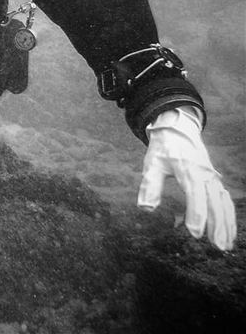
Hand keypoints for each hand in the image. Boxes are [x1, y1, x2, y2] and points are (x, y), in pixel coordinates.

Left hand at [137, 107, 235, 250]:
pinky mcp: (215, 180)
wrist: (178, 129)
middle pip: (214, 202)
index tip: (195, 233)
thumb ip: (149, 185)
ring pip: (223, 203)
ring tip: (225, 245)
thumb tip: (145, 208)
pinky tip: (229, 231)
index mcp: (187, 169)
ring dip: (226, 224)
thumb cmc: (163, 149)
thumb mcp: (152, 163)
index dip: (196, 214)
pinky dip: (229, 215)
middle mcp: (204, 174)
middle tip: (217, 246)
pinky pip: (225, 200)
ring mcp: (212, 177)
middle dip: (217, 225)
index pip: (194, 195)